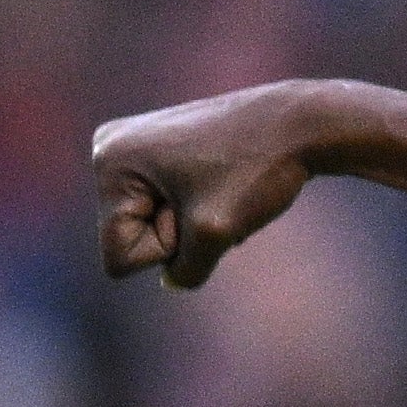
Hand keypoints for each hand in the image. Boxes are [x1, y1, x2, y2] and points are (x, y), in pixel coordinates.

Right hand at [90, 82, 340, 289]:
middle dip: (177, 235)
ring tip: (222, 188)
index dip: (166, 251)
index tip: (198, 208)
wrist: (297, 124)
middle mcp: (109, 149)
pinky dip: (199, 209)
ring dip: (192, 224)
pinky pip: (167, 208)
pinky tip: (224, 183)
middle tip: (214, 196)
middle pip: (131, 240)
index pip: (119, 259)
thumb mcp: (214, 236)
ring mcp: (133, 147)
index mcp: (109, 163)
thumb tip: (172, 282)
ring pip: (152, 226)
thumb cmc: (255, 172)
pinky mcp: (157, 150)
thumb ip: (185, 272)